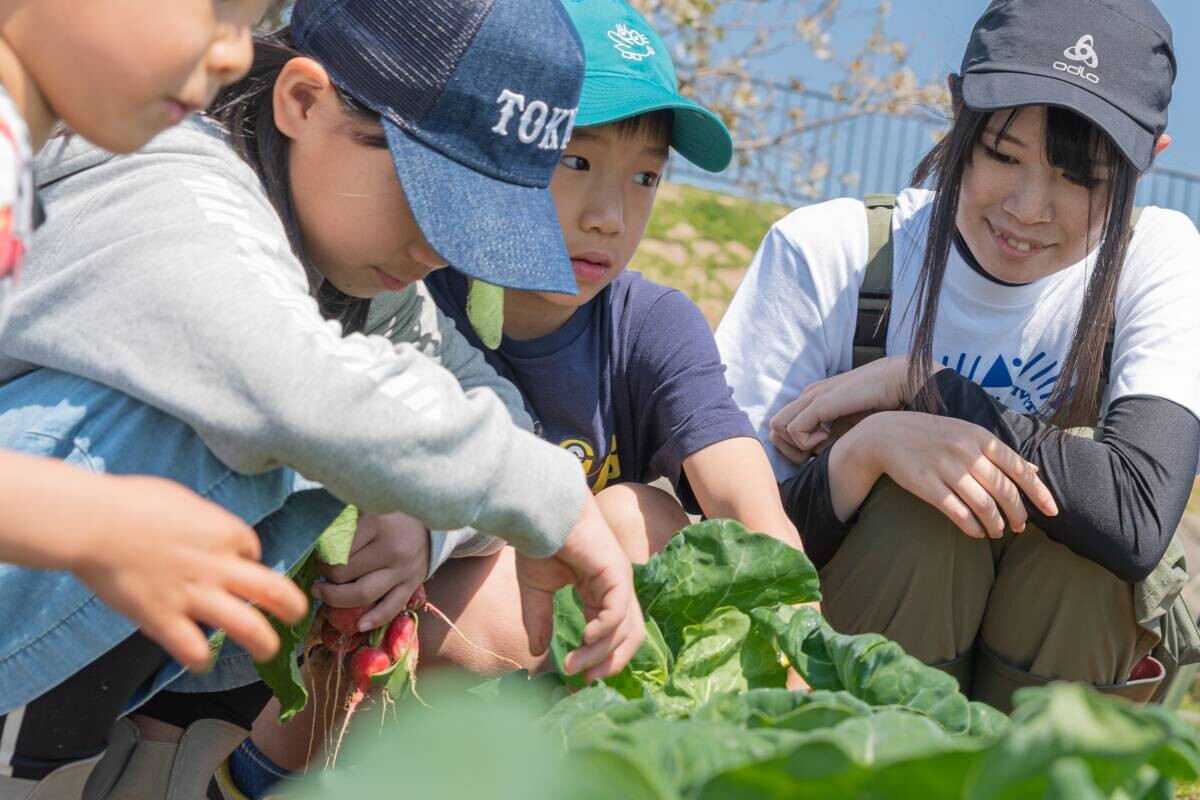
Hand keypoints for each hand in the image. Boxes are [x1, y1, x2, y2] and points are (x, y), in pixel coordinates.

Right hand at [69, 475, 308, 669]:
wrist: (89, 521)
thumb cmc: (129, 501)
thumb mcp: (182, 499)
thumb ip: (202, 520)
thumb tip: (205, 529)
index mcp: (227, 532)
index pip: (254, 552)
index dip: (247, 561)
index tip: (235, 566)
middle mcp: (219, 566)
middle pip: (274, 590)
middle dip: (293, 606)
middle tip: (297, 616)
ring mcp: (194, 594)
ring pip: (248, 627)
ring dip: (265, 643)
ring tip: (268, 651)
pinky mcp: (163, 619)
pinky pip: (194, 649)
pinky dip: (201, 660)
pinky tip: (201, 660)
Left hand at [312, 511, 428, 631]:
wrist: (431, 519)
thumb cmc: (391, 512)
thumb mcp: (369, 506)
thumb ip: (345, 517)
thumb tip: (313, 535)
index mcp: (377, 524)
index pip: (337, 550)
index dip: (321, 555)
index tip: (317, 552)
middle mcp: (391, 548)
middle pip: (344, 573)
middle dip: (326, 575)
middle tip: (320, 568)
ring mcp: (403, 569)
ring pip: (363, 594)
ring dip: (336, 598)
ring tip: (322, 593)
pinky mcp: (412, 584)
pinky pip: (391, 608)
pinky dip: (374, 619)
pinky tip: (359, 625)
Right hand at [514, 493, 644, 682]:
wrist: (541, 511)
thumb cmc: (540, 542)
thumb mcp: (537, 590)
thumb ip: (540, 620)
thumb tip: (538, 653)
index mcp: (601, 591)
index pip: (612, 633)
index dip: (598, 658)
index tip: (576, 679)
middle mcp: (616, 588)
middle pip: (630, 636)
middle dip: (610, 663)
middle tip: (585, 682)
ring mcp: (620, 580)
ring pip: (624, 629)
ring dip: (600, 654)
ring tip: (575, 666)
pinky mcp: (617, 573)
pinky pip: (617, 612)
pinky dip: (604, 631)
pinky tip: (585, 640)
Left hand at [770, 356, 924, 461]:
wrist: (899, 381)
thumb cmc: (880, 405)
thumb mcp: (849, 424)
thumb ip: (831, 437)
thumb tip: (816, 454)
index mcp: (813, 399)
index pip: (782, 427)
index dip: (794, 447)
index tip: (817, 451)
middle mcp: (807, 396)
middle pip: (775, 428)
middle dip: (792, 448)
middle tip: (818, 452)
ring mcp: (812, 397)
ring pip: (778, 428)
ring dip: (799, 445)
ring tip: (826, 442)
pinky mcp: (820, 402)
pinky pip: (794, 430)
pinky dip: (808, 442)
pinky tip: (829, 439)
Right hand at [832, 411, 1058, 538]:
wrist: (886, 435)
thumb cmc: (932, 434)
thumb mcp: (967, 433)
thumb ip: (999, 452)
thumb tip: (1034, 470)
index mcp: (980, 437)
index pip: (1020, 469)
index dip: (1039, 493)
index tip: (1052, 512)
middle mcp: (966, 452)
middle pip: (1004, 491)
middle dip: (1018, 514)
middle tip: (1020, 527)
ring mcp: (946, 469)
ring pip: (983, 506)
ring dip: (996, 524)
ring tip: (998, 532)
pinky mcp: (927, 487)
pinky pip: (958, 514)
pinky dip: (973, 527)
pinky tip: (977, 532)